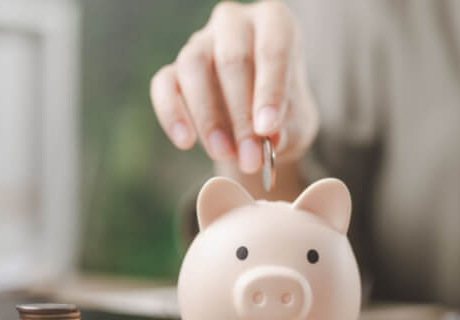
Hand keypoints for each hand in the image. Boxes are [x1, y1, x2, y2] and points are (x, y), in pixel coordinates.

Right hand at [150, 0, 317, 174]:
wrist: (260, 122)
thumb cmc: (284, 112)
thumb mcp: (296, 121)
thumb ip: (285, 126)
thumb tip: (267, 137)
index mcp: (274, 22)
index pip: (272, 49)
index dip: (269, 91)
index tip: (268, 130)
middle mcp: (235, 23)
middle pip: (232, 58)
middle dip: (241, 114)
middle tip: (250, 157)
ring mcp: (201, 41)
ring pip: (194, 65)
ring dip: (208, 117)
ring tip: (224, 154)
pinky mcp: (174, 67)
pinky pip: (164, 84)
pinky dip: (172, 113)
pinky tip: (186, 142)